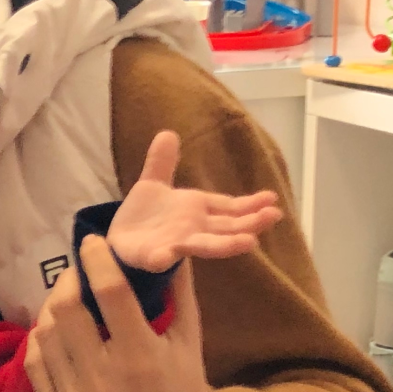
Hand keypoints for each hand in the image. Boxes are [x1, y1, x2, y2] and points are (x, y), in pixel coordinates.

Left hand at [24, 236, 215, 391]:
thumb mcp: (189, 337)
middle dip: (68, 281)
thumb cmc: (183, 382)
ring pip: (44, 334)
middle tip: (76, 273)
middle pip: (66, 311)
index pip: (110, 294)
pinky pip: (34, 364)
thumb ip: (178, 290)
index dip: (97, 261)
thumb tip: (167, 244)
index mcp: (141, 356)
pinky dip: (41, 341)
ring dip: (53, 309)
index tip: (92, 242)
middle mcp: (104, 380)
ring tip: (68, 301)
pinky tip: (57, 332)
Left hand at [108, 131, 280, 271]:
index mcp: (197, 210)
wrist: (118, 239)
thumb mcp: (152, 183)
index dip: (250, 204)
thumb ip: (162, 162)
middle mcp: (193, 229)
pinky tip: (164, 257)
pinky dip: (162, 258)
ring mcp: (175, 244)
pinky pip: (158, 258)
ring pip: (204, 245)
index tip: (272, 198)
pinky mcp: (152, 256)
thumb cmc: (144, 216)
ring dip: (226, 245)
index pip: (229, 208)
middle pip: (226, 228)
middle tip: (273, 216)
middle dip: (250, 223)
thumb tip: (167, 133)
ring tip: (248, 243)